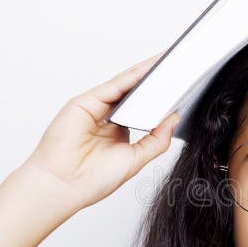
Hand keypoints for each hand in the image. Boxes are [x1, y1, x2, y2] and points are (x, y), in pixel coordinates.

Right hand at [20, 52, 179, 210]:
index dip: (161, 96)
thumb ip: (156, 139)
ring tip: (171, 60)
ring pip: (126, 84)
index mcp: (119, 130)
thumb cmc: (93, 180)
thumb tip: (174, 118)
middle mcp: (107, 116)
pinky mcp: (85, 102)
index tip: (183, 86)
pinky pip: (114, 85)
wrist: (64, 186)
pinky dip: (132, 76)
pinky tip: (150, 69)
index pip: (143, 107)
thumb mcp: (136, 159)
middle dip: (157, 79)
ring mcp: (95, 107)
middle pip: (136, 91)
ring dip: (148, 71)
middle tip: (181, 65)